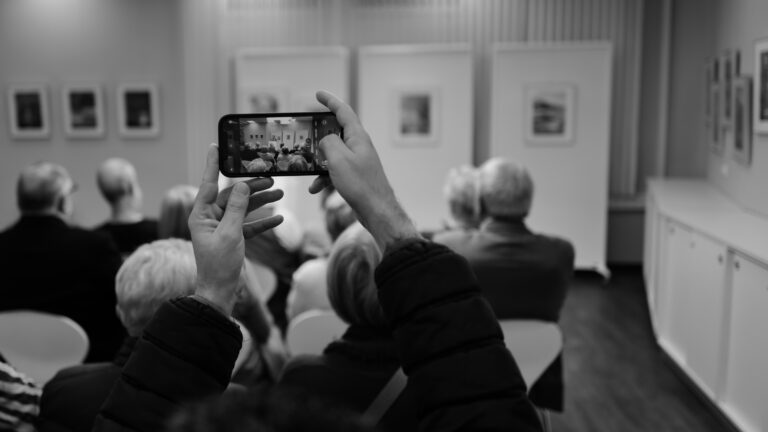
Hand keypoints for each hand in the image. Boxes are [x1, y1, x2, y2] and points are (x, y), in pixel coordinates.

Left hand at [189, 144, 283, 315]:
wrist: (221, 291)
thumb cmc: (219, 264)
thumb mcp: (230, 233)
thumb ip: (237, 208)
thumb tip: (243, 186)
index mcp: (201, 215)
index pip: (208, 183)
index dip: (212, 164)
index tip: (216, 146)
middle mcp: (209, 218)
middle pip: (232, 195)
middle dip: (252, 186)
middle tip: (271, 177)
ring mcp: (222, 228)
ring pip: (243, 208)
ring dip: (261, 202)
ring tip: (280, 194)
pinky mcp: (233, 238)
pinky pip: (249, 225)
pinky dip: (262, 222)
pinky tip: (278, 218)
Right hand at [309, 90, 419, 251]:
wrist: (376, 210)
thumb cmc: (360, 184)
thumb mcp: (338, 158)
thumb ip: (328, 142)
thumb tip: (325, 141)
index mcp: (357, 137)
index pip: (343, 111)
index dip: (330, 100)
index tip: (318, 94)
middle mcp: (358, 146)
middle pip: (336, 132)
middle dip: (319, 134)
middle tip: (305, 133)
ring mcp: (357, 161)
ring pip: (332, 154)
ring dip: (318, 162)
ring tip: (306, 169)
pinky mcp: (354, 176)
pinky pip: (334, 171)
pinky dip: (323, 177)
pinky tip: (315, 188)